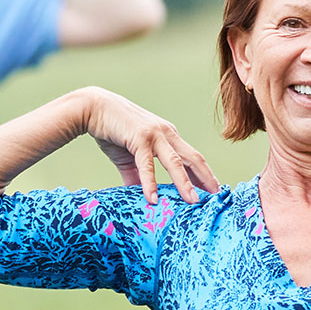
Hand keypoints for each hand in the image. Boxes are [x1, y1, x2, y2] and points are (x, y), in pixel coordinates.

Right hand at [73, 87, 219, 203]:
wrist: (94, 108)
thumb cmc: (113, 130)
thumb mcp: (129, 157)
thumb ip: (137, 176)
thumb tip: (143, 198)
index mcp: (169, 137)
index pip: (192, 158)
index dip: (204, 174)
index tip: (214, 191)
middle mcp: (167, 134)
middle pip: (193, 158)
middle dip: (206, 178)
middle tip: (216, 197)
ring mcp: (154, 135)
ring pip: (175, 162)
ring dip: (185, 183)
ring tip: (193, 201)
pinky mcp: (139, 138)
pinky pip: (147, 164)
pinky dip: (150, 183)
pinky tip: (152, 199)